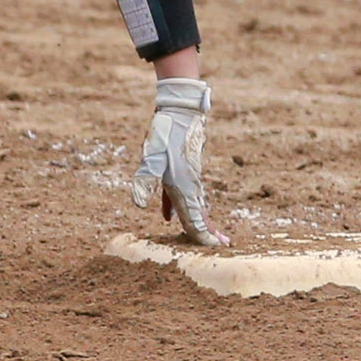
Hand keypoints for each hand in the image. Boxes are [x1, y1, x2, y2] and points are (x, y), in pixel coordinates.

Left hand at [133, 76, 223, 245]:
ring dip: (198, 220)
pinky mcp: (183, 169)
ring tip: (205, 233)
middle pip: (198, 214)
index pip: (194, 218)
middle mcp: (189, 185)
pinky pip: (181, 194)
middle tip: (221, 245)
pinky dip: (177, 207)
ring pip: (193, 204)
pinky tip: (168, 215)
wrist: (181, 112)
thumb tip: (139, 206)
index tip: (214, 248)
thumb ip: (145, 181)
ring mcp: (188, 177)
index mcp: (183, 187)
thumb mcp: (151, 157)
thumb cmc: (166, 134)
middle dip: (207, 231)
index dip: (202, 234)